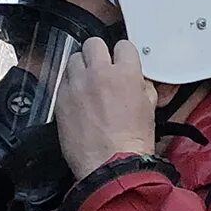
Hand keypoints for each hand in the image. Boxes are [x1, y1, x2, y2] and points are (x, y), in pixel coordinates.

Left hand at [56, 37, 157, 175]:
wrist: (111, 165)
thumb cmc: (132, 143)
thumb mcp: (149, 109)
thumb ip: (142, 87)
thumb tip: (137, 81)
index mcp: (125, 74)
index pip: (123, 45)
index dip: (123, 55)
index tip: (121, 62)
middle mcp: (99, 74)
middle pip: (93, 44)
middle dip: (98, 54)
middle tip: (101, 68)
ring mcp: (77, 85)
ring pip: (74, 59)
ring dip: (81, 68)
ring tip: (87, 84)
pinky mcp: (61, 99)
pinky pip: (63, 82)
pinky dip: (70, 87)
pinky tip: (78, 100)